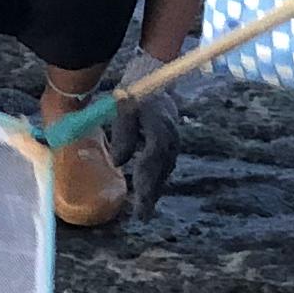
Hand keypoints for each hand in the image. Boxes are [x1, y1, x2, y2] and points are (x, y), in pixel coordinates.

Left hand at [99, 62, 183, 218]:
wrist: (153, 76)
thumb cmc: (134, 93)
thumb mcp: (123, 111)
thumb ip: (122, 136)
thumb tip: (119, 163)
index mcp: (159, 132)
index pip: (151, 166)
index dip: (145, 187)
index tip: (139, 205)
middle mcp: (170, 139)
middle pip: (161, 172)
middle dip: (151, 195)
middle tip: (143, 216)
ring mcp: (174, 140)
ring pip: (164, 170)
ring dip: (154, 188)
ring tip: (145, 208)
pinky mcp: (172, 141)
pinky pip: (165, 164)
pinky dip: (157, 178)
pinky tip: (148, 188)